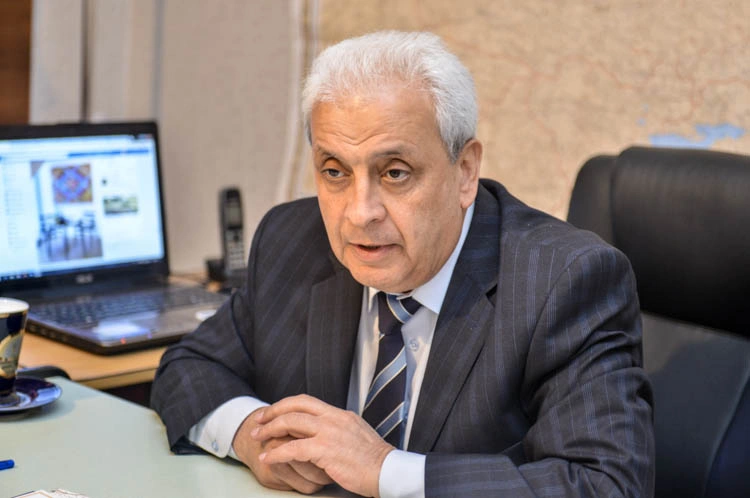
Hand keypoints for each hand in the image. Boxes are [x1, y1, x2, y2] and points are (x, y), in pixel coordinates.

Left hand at [252, 394, 394, 497]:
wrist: (386, 470)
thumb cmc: (373, 459)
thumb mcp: (355, 434)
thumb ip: (337, 429)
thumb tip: (321, 431)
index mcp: (339, 414)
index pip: (306, 400)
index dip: (286, 405)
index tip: (272, 412)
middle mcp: (333, 418)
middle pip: (295, 406)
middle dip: (272, 412)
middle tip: (258, 421)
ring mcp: (329, 432)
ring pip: (291, 422)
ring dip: (270, 429)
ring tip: (257, 438)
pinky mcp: (325, 450)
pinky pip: (293, 448)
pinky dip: (277, 453)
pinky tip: (268, 458)